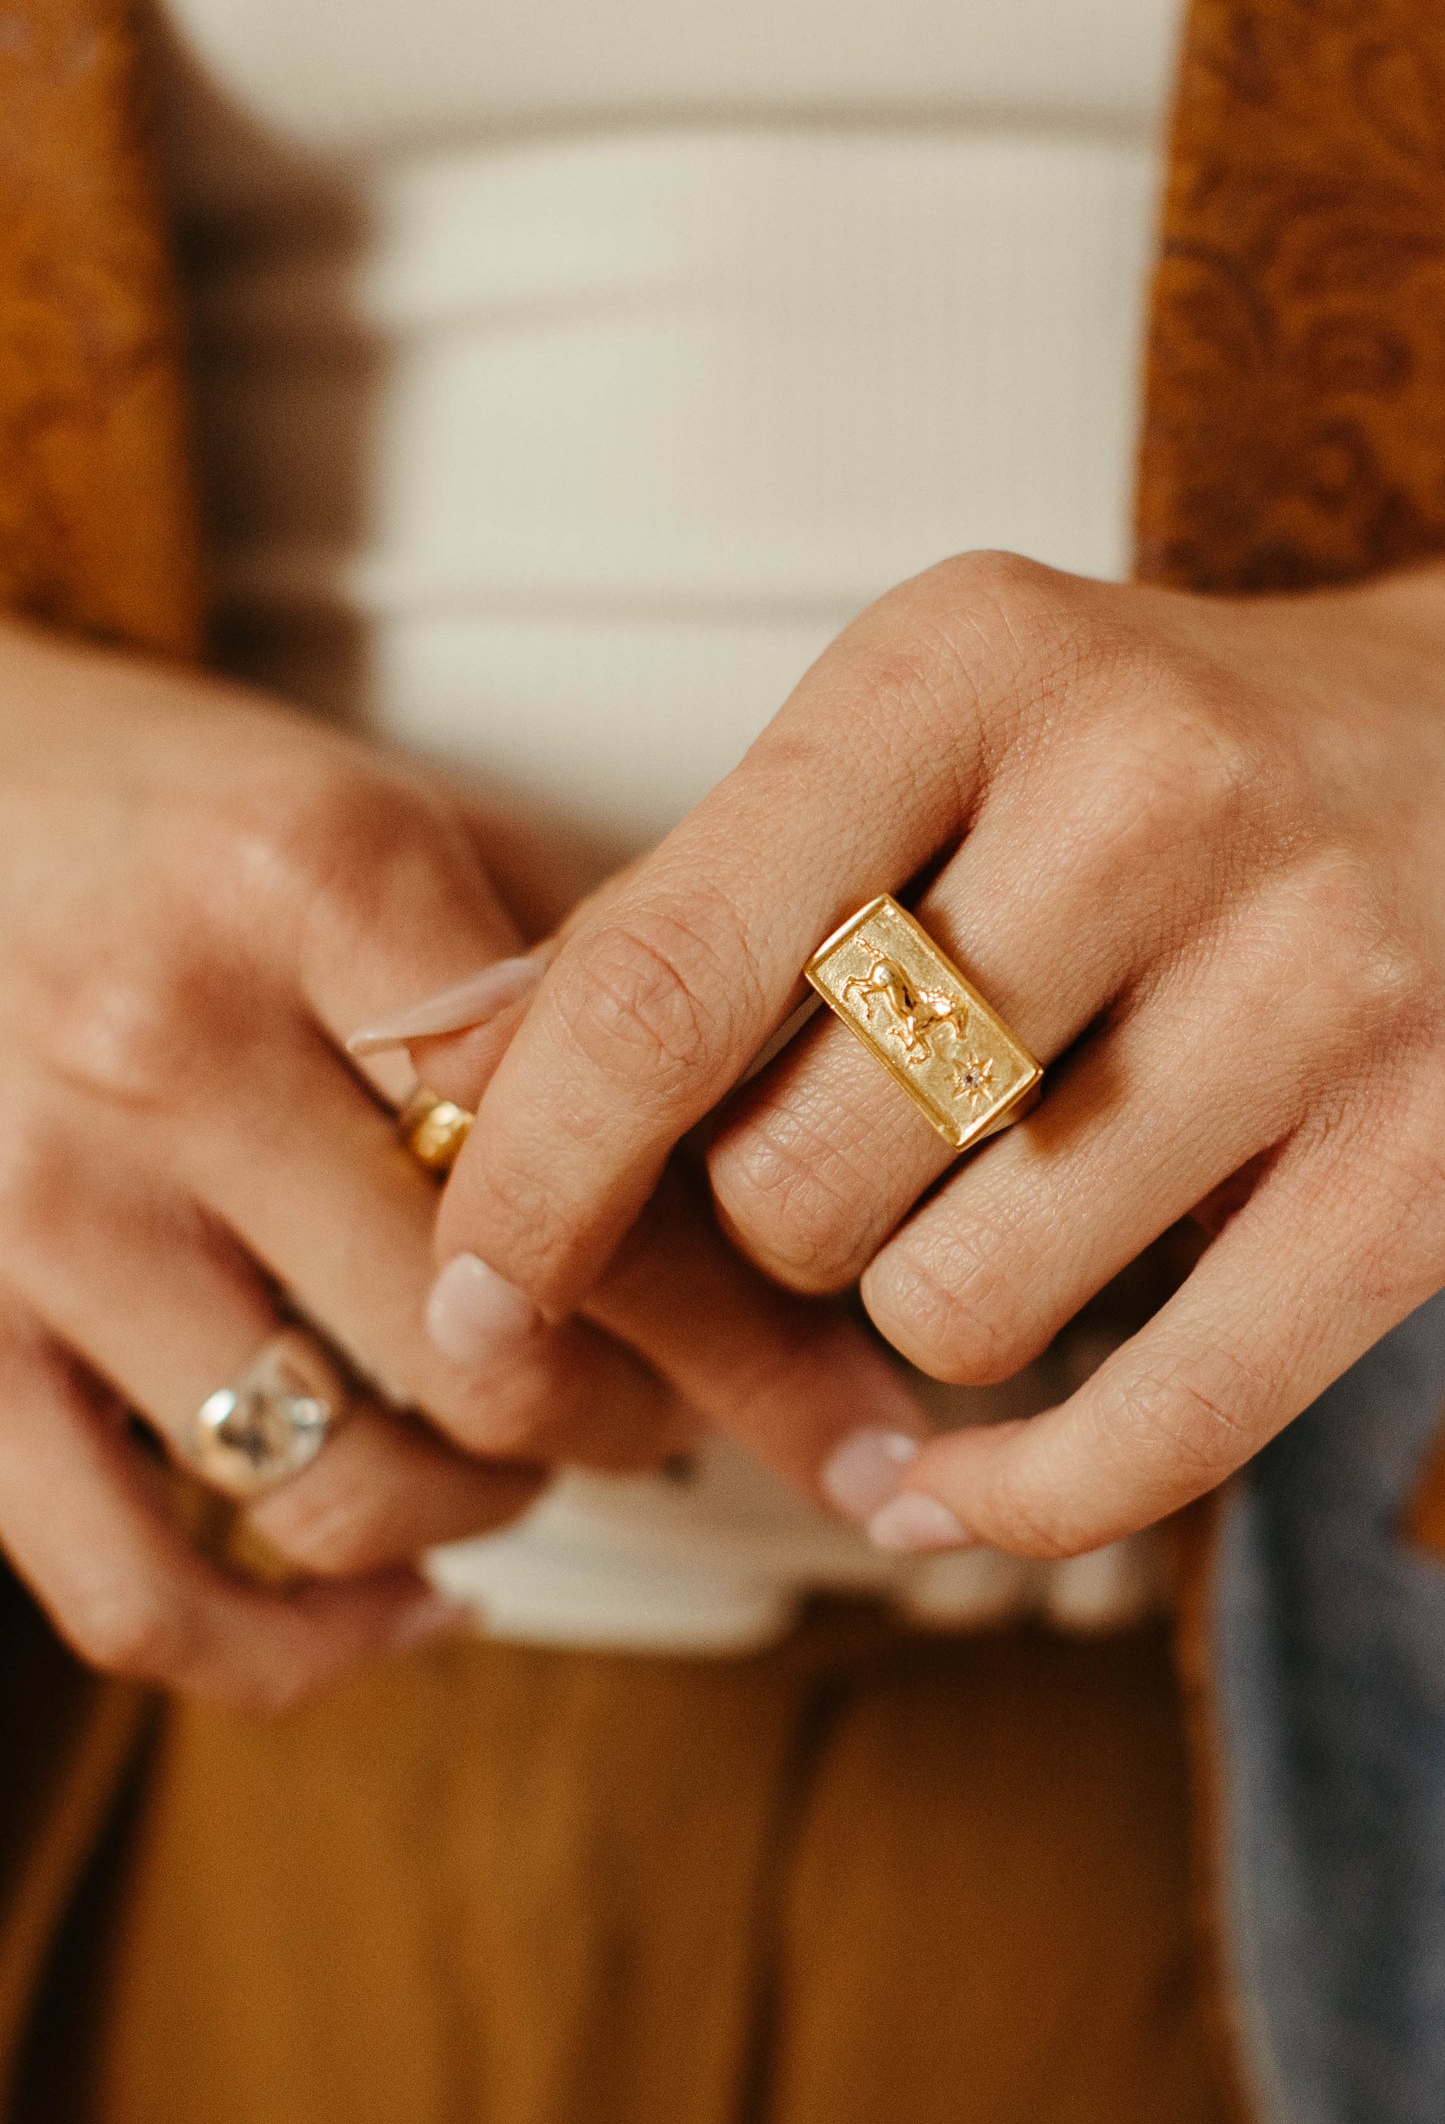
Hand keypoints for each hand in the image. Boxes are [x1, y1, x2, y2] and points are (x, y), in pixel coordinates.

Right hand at [0, 623, 919, 1708]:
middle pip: (492, 1354)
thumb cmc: (178, 812)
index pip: (603, 1171)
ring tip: (531, 1462)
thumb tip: (775, 1153)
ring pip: (337, 1487)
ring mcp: (39, 1209)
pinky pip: (131, 1588)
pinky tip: (405, 1596)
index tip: (860, 1419)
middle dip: (635, 1422)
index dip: (764, 1332)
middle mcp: (165, 1047)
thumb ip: (568, 980)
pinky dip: (297, 1647)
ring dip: (490, 1515)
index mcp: (315, 884)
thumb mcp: (391, 819)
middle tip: (683, 1407)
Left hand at [435, 552, 1444, 1555]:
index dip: (529, 1173)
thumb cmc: (1151, 760)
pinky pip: (1151, 1426)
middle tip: (849, 1158)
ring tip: (997, 1197)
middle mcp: (1147, 797)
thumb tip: (441, 1073)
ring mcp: (1314, 980)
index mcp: (964, 666)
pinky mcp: (1426, 1163)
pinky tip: (954, 1483)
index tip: (475, 1284)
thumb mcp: (916, 745)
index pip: (657, 980)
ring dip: (917, 1308)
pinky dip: (1017, 1492)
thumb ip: (688, 906)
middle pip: (791, 1180)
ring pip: (948, 1310)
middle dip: (770, 1224)